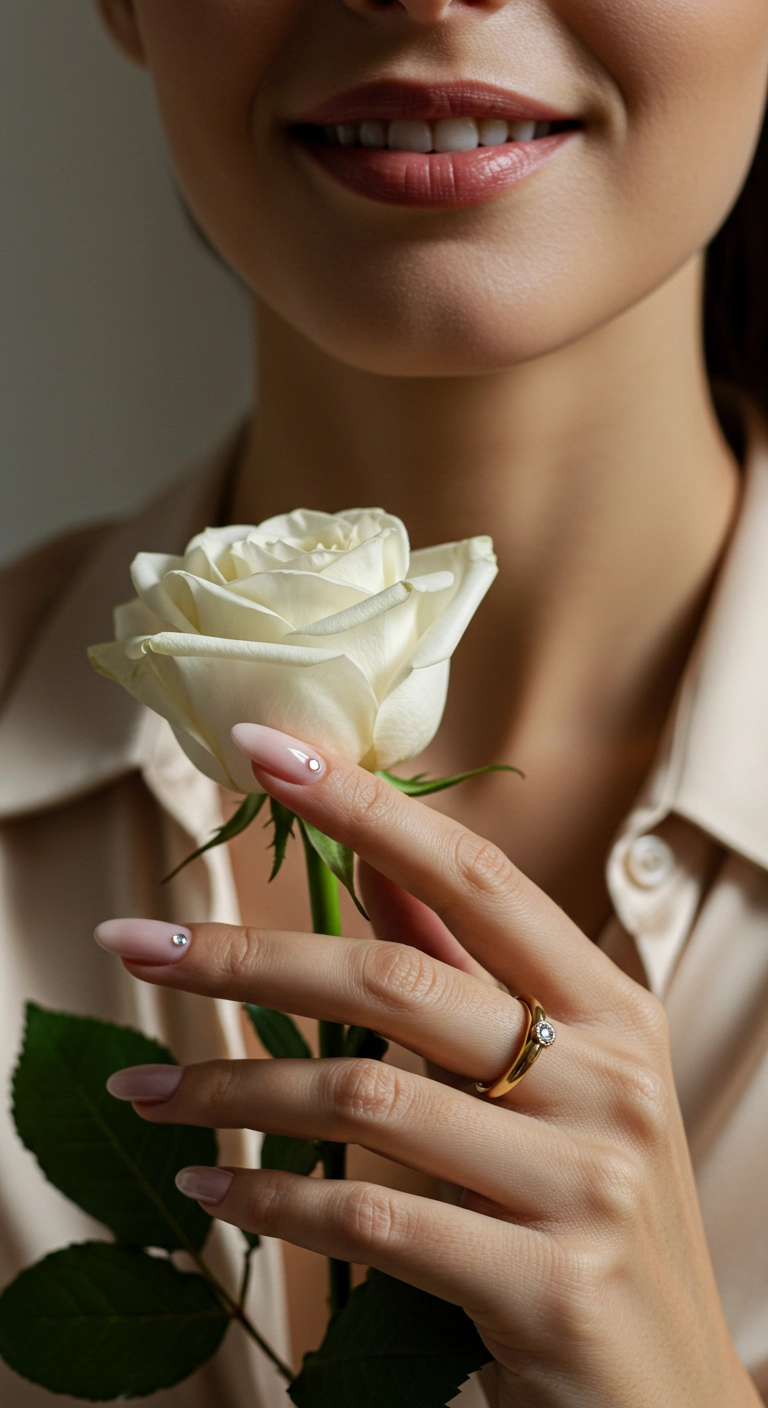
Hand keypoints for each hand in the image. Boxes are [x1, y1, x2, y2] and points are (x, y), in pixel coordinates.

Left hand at [97, 725, 758, 1407]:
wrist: (670, 1398)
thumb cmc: (596, 1215)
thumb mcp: (561, 1080)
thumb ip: (471, 975)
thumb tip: (376, 871)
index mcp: (613, 1007)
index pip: (475, 878)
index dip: (367, 807)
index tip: (266, 750)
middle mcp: (610, 1077)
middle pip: (395, 982)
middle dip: (246, 956)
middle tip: (133, 942)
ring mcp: (587, 1181)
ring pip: (365, 1098)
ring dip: (234, 1091)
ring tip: (152, 1090)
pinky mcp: (546, 1285)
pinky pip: (371, 1219)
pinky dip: (273, 1201)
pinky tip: (213, 1194)